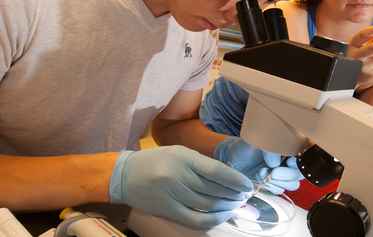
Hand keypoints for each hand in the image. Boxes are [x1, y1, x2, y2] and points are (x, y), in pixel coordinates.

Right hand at [109, 146, 252, 226]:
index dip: (235, 180)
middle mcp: (177, 175)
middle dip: (234, 195)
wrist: (124, 175)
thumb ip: (201, 164)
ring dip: (227, 206)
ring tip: (236, 204)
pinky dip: (213, 219)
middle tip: (244, 196)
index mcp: (183, 157)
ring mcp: (171, 194)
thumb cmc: (155, 161)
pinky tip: (223, 215)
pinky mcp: (167, 209)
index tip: (247, 185)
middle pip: (214, 190)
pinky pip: (196, 218)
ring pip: (208, 204)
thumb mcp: (179, 153)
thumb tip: (229, 177)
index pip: (216, 171)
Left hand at [214, 137, 303, 194]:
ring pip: (292, 184)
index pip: (303, 158)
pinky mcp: (274, 184)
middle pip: (299, 174)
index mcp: (289, 149)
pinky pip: (280, 189)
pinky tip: (260, 176)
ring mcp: (282, 174)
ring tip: (263, 172)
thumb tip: (275, 163)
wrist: (233, 158)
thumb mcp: (258, 141)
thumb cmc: (246, 146)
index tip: (289, 161)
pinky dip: (271, 186)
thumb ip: (269, 149)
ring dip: (278, 181)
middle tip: (273, 172)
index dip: (298, 163)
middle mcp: (288, 162)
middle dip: (286, 175)